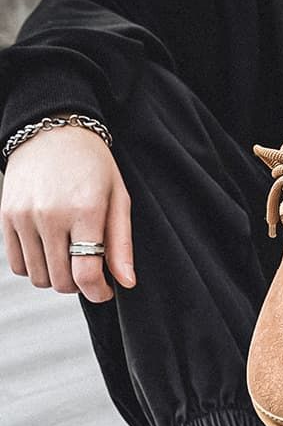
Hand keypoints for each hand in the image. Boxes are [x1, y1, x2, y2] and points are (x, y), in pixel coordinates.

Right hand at [1, 126, 134, 301]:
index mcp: (85, 211)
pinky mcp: (5, 217)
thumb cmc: (94, 167)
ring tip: (71, 257)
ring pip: (39, 277)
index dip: (99, 292)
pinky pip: (17, 265)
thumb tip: (127, 283)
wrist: (53, 133)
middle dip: (80, 285)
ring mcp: (23, 217)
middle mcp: (50, 216)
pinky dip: (35, 267)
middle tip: (91, 269)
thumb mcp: (119, 200)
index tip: (106, 291)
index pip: (86, 273)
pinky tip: (50, 251)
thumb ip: (122, 244)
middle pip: (61, 281)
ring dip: (58, 277)